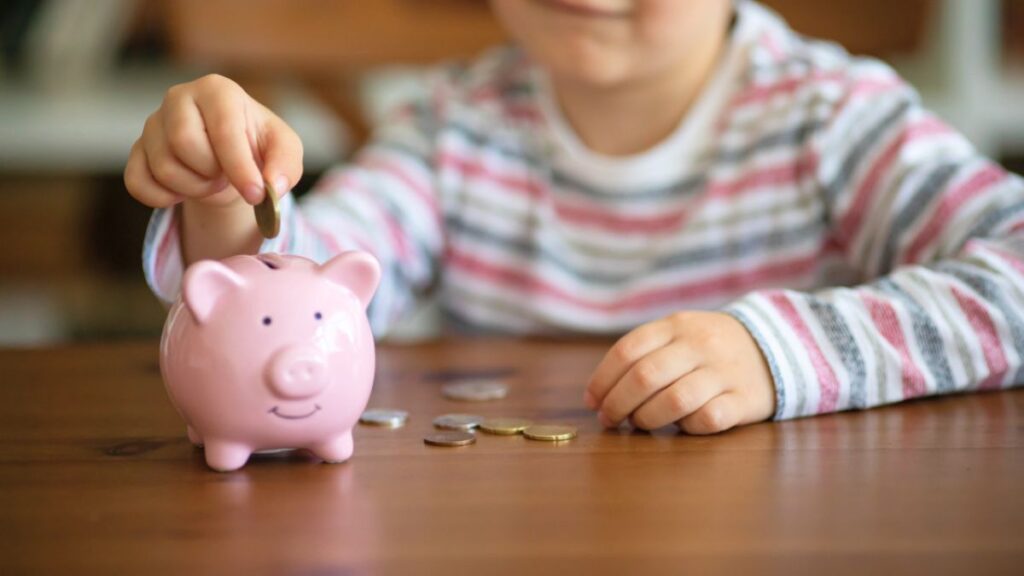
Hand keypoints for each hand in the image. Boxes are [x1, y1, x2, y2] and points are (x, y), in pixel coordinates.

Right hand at [124, 74, 302, 208]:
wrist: (227, 157)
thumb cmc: (256, 145)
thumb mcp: (283, 149)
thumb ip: (285, 165)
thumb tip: (272, 186)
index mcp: (217, 90)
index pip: (222, 129)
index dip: (239, 167)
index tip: (256, 194)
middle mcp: (178, 98)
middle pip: (184, 144)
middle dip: (212, 173)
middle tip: (227, 176)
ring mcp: (152, 123)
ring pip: (164, 168)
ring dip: (195, 189)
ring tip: (211, 179)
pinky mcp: (136, 150)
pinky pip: (138, 183)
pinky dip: (164, 199)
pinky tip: (184, 191)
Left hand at [584, 311, 775, 433]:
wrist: (776, 348)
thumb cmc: (708, 349)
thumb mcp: (679, 334)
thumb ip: (644, 354)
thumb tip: (599, 394)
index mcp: (677, 325)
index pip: (628, 350)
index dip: (603, 379)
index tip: (592, 402)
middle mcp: (700, 344)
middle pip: (645, 376)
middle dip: (617, 404)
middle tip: (609, 420)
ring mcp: (725, 371)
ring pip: (674, 400)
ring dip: (647, 418)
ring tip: (640, 424)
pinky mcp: (745, 399)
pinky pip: (708, 419)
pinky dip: (687, 427)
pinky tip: (681, 426)